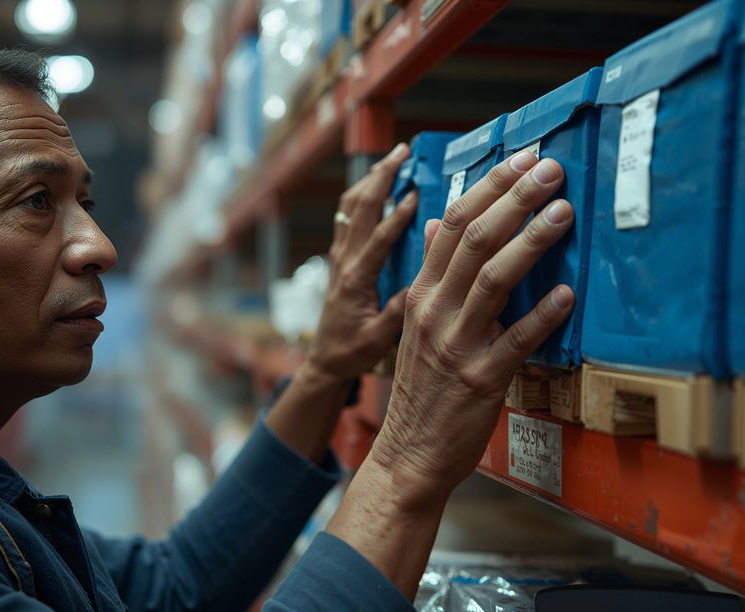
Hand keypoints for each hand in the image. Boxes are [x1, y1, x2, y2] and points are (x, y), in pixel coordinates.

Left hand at [305, 143, 416, 382]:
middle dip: (380, 176)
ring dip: (369, 180)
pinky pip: (348, 218)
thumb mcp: (378, 339)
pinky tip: (377, 186)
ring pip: (350, 207)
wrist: (324, 360)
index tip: (415, 193)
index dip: (396, 215)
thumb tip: (421, 287)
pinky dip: (362, 195)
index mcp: (355, 280)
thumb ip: (396, 313)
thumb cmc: (352, 352)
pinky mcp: (340, 258)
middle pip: (359, 209)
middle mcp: (344, 262)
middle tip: (402, 151)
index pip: (377, 240)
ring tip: (391, 159)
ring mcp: (339, 257)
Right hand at [369, 150, 576, 503]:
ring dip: (531, 240)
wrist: (409, 452)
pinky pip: (516, 340)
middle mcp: (435, 311)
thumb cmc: (423, 386)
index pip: (452, 224)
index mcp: (421, 293)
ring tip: (564, 212)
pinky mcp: (481, 379)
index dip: (489, 187)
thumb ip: (431, 273)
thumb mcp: (415, 323)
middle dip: (514, 198)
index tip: (522, 160)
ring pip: (494, 278)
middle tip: (551, 169)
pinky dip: (543, 314)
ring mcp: (456, 344)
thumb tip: (436, 225)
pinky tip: (568, 293)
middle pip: (474, 240)